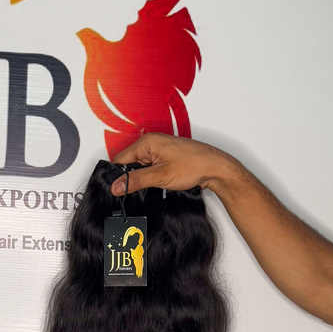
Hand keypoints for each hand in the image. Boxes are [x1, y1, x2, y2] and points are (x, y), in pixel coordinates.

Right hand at [109, 133, 237, 195]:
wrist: (215, 168)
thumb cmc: (194, 165)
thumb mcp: (159, 177)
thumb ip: (135, 181)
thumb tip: (116, 186)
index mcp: (147, 142)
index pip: (120, 160)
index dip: (118, 176)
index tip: (118, 189)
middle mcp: (152, 142)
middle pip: (129, 163)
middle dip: (132, 177)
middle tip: (140, 188)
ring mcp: (159, 148)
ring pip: (140, 166)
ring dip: (144, 178)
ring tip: (157, 182)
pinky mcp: (165, 156)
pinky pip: (150, 167)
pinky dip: (152, 176)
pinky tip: (161, 181)